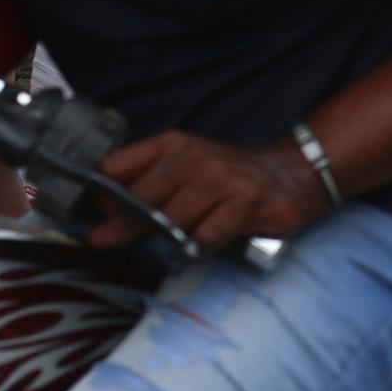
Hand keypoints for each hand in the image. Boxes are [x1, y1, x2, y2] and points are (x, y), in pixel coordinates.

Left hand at [102, 130, 332, 247]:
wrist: (293, 174)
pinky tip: (213, 237)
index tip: (103, 214)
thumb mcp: (184, 168)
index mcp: (173, 145)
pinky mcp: (246, 205)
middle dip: (134, 225)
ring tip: (190, 231)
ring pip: (172, 222)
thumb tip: (97, 226)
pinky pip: (205, 237)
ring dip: (175, 235)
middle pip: (140, 201)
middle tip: (143, 233)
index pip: (116, 168)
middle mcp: (194, 158)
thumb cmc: (228, 178)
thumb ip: (142, 189)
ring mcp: (221, 181)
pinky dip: (203, 245)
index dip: (105, 196)